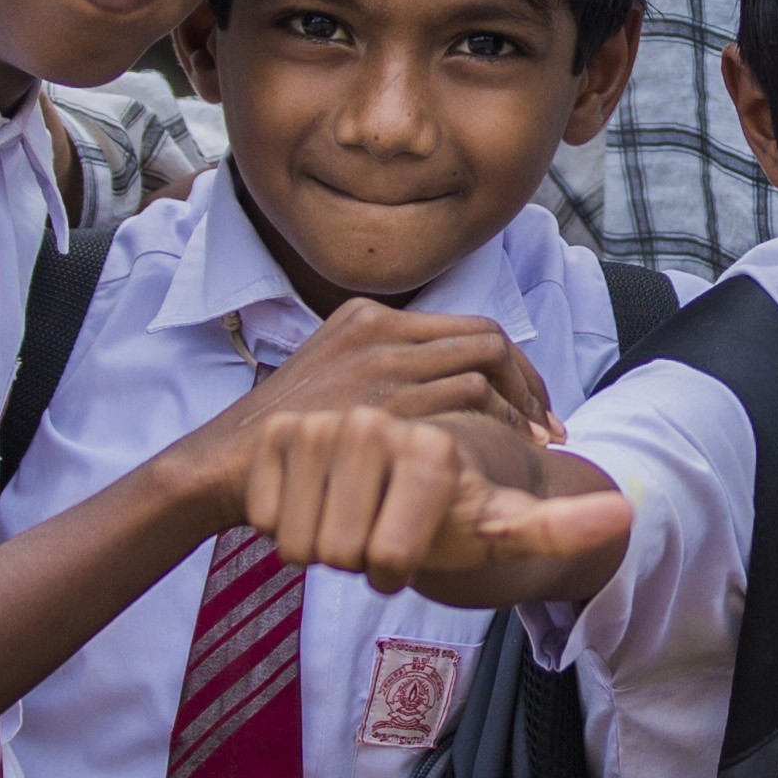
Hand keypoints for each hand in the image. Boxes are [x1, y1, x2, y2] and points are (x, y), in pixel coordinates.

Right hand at [147, 304, 554, 521]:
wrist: (229, 460)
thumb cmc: (278, 439)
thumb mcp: (325, 381)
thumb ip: (373, 372)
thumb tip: (423, 385)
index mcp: (367, 318)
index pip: (464, 326)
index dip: (510, 366)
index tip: (530, 403)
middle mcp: (380, 329)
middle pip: (486, 337)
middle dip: (529, 383)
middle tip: (549, 425)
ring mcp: (382, 362)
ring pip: (484, 361)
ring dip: (521, 404)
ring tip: (537, 441)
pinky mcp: (385, 400)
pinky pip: (467, 396)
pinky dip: (498, 421)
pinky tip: (504, 450)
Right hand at [247, 405, 633, 598]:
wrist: (392, 470)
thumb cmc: (450, 507)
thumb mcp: (505, 526)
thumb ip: (559, 526)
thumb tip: (623, 515)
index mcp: (429, 446)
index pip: (393, 556)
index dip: (397, 572)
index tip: (409, 556)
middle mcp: (373, 423)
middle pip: (340, 551)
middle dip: (356, 559)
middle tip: (375, 536)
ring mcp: (318, 423)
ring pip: (296, 539)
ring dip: (317, 544)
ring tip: (348, 520)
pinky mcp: (275, 430)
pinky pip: (263, 517)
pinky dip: (280, 525)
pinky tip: (310, 504)